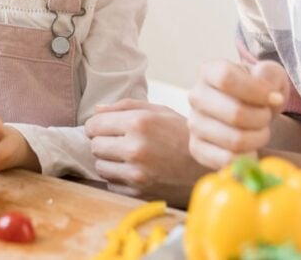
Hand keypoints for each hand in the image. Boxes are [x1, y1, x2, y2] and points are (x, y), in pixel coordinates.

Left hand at [85, 98, 206, 205]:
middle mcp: (135, 148)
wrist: (207, 169)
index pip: (93, 125)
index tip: (105, 127)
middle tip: (119, 142)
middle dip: (103, 142)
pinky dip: (119, 178)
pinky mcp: (138, 193)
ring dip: (110, 161)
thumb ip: (125, 106)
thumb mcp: (159, 111)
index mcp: (139, 123)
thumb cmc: (182, 135)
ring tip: (128, 156)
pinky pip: (111, 184)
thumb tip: (96, 110)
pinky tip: (136, 171)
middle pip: (95, 146)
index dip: (97, 126)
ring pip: (100, 167)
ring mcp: (137, 174)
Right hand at [187, 59, 288, 169]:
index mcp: (209, 71)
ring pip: (235, 140)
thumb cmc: (258, 92)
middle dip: (262, 118)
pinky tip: (252, 148)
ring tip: (260, 131)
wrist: (248, 115)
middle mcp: (196, 96)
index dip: (256, 91)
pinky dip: (248, 157)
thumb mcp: (269, 75)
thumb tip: (270, 96)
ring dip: (258, 138)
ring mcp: (193, 124)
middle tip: (266, 116)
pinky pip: (227, 160)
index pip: (227, 79)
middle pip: (235, 113)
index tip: (275, 98)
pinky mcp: (196, 148)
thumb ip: (270, 75)